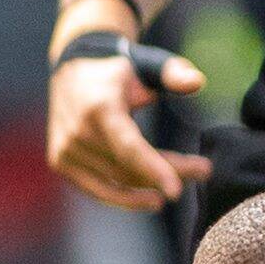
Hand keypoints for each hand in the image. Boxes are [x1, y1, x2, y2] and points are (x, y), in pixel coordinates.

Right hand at [45, 36, 208, 211]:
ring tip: (184, 182)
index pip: (128, 147)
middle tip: (204, 170)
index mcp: (99, 107)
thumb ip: (173, 72)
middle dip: (170, 172)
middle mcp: (77, 131)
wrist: (74, 70)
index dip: (153, 169)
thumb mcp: (147, 63)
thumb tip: (198, 82)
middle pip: (129, 167)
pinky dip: (124, 198)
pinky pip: (97, 189)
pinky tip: (150, 200)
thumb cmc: (119, 70)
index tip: (176, 191)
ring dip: (151, 185)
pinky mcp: (60, 161)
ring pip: (117, 180)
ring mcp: (66, 149)